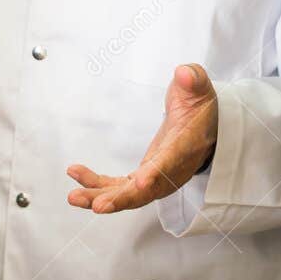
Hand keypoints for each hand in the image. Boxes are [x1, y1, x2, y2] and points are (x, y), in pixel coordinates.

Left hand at [66, 64, 218, 213]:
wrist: (205, 130)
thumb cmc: (200, 110)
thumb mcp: (200, 88)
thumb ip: (193, 80)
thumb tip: (184, 73)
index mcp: (186, 147)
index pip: (171, 162)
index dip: (156, 174)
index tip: (141, 182)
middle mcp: (171, 170)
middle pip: (146, 192)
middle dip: (121, 200)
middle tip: (98, 206)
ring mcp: (156, 178)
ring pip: (128, 195)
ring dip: (100, 197)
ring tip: (75, 197)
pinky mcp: (143, 178)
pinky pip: (118, 187)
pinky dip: (96, 184)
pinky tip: (76, 174)